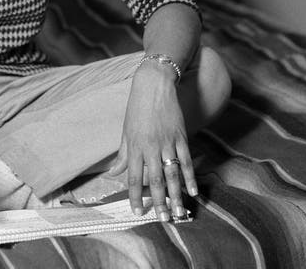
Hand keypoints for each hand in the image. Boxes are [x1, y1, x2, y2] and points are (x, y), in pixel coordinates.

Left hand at [109, 63, 196, 221]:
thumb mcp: (125, 130)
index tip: (138, 212)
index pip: (134, 176)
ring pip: (172, 173)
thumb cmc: (137, 107)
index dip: (135, 196)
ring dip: (175, 195)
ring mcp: (168, 141)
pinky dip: (190, 177)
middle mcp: (151, 146)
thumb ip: (122, 155)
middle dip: (158, 201)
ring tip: (177, 212)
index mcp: (134, 146)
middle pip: (155, 179)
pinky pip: (186, 160)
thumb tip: (112, 173)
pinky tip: (192, 192)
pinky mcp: (181, 135)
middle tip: (162, 220)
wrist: (154, 84)